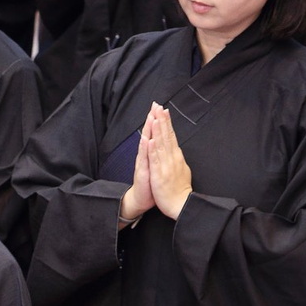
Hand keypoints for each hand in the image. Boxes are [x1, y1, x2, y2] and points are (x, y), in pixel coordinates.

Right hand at [120, 110, 157, 224]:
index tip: (160, 107)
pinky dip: (145, 149)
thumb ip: (159, 153)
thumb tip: (163, 142)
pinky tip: (146, 140)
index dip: (158, 121)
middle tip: (155, 106)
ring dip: (148, 130)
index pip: (155, 134)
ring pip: (146, 144)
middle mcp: (146, 155)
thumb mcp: (157, 165)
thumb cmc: (150, 183)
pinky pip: (144, 159)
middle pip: (149, 134)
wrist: (141, 199)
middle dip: (152, 119)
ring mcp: (143, 163)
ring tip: (151, 118)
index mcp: (152, 153)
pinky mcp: (143, 172)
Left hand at [147, 104, 192, 218]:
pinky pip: (155, 160)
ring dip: (158, 130)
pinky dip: (153, 149)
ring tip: (156, 117)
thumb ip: (178, 158)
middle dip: (162, 120)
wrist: (181, 205)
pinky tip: (151, 140)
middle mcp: (172, 158)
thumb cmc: (179, 189)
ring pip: (161, 144)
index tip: (163, 110)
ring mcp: (166, 165)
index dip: (167, 123)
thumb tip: (177, 150)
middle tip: (159, 106)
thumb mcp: (181, 169)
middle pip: (167, 136)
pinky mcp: (159, 174)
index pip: (171, 136)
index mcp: (176, 157)